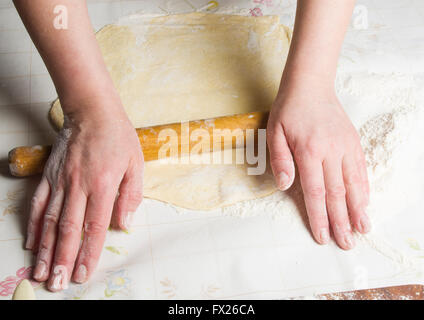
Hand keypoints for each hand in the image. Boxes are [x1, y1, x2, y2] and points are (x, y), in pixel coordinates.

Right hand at [25, 95, 143, 290]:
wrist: (93, 111)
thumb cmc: (119, 138)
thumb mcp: (136, 164)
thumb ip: (131, 196)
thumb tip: (124, 225)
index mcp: (104, 185)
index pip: (95, 226)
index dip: (89, 253)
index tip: (83, 274)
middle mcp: (79, 186)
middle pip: (69, 229)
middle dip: (63, 260)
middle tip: (57, 284)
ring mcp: (61, 181)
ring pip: (51, 221)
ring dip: (46, 249)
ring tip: (41, 272)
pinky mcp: (49, 175)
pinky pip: (39, 204)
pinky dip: (35, 225)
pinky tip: (32, 243)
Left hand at [267, 77, 369, 249]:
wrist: (310, 85)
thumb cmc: (288, 110)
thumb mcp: (274, 132)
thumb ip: (280, 160)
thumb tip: (286, 187)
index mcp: (308, 151)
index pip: (315, 192)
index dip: (319, 217)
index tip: (323, 236)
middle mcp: (331, 151)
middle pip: (337, 193)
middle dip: (341, 221)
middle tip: (346, 244)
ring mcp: (345, 146)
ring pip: (354, 183)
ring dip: (358, 209)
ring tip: (362, 230)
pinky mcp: (353, 142)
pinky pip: (361, 169)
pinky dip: (364, 188)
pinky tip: (365, 203)